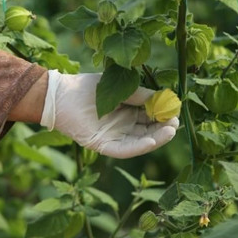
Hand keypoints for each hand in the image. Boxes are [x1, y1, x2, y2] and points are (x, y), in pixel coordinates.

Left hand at [40, 70, 178, 157]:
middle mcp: (121, 126)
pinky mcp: (102, 145)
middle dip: (163, 128)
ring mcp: (112, 137)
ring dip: (156, 138)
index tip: (175, 111)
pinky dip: (138, 147)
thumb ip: (139, 95)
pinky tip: (152, 141)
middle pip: (147, 131)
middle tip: (176, 122)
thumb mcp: (120, 89)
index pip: (149, 117)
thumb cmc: (87, 88)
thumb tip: (163, 97)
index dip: (163, 115)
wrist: (61, 95)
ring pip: (139, 142)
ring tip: (170, 130)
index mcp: (126, 111)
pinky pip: (123, 150)